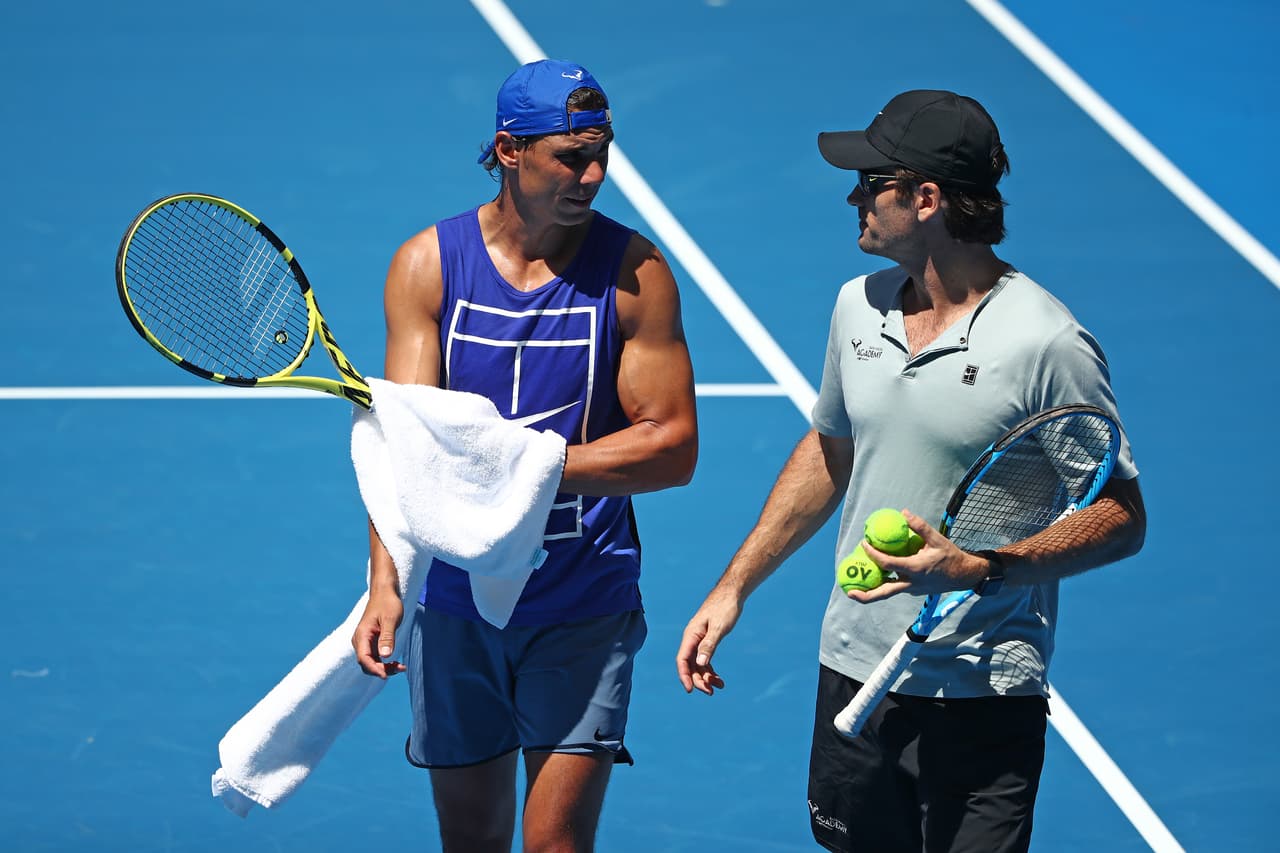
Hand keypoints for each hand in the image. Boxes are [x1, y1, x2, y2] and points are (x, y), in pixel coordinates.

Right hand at [352, 589, 406, 677]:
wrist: (384, 592)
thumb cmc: (387, 603)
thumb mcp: (390, 619)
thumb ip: (387, 637)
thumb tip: (385, 656)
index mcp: (361, 635)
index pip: (364, 658)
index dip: (374, 669)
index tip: (386, 675)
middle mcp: (360, 641)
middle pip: (366, 663)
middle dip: (381, 669)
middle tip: (400, 668)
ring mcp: (365, 642)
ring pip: (371, 662)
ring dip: (384, 667)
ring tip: (401, 667)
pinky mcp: (371, 642)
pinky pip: (375, 657)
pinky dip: (385, 662)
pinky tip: (396, 663)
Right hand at [675, 587, 739, 695]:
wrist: (732, 593)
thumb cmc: (725, 607)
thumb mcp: (719, 627)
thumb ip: (709, 645)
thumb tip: (701, 664)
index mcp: (691, 635)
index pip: (682, 659)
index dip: (684, 675)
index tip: (690, 690)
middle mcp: (692, 639)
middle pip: (690, 665)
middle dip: (698, 679)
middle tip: (711, 692)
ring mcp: (699, 640)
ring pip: (698, 664)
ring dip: (706, 677)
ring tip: (719, 687)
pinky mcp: (708, 640)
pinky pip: (705, 659)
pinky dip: (711, 670)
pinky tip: (719, 679)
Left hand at [845, 509, 987, 602]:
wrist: (965, 575)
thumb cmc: (951, 556)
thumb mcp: (937, 539)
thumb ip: (920, 526)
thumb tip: (904, 512)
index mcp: (915, 569)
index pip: (887, 564)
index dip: (873, 554)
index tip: (863, 544)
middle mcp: (911, 583)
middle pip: (883, 593)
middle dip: (865, 595)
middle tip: (848, 591)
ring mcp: (912, 589)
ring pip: (888, 591)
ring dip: (872, 589)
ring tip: (856, 584)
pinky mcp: (913, 590)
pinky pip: (896, 586)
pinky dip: (885, 582)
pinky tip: (877, 572)